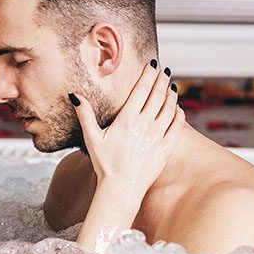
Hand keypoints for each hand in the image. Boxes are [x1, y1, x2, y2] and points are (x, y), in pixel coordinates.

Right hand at [70, 60, 183, 196]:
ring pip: (169, 108)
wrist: (121, 189)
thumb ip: (85, 114)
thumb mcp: (92, 138)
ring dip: (172, 94)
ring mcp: (157, 136)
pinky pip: (177, 126)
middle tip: (165, 70)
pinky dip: (179, 114)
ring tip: (171, 86)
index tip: (153, 65)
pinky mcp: (166, 148)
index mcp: (126, 120)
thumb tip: (74, 95)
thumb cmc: (105, 163)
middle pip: (157, 95)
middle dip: (162, 80)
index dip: (148, 75)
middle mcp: (144, 125)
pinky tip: (178, 108)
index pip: (141, 90)